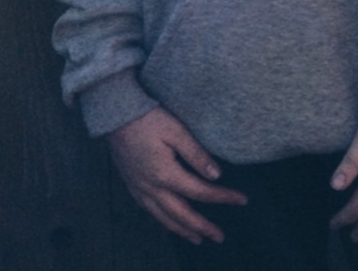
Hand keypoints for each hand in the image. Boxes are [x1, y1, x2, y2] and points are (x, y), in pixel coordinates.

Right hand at [107, 107, 246, 244]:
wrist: (116, 117)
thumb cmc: (149, 120)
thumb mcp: (176, 131)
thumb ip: (196, 154)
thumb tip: (216, 175)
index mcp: (165, 174)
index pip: (200, 192)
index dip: (222, 197)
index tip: (241, 200)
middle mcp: (151, 188)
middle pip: (181, 214)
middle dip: (202, 227)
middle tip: (219, 237)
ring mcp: (140, 190)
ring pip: (164, 218)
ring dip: (183, 230)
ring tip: (198, 239)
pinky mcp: (133, 187)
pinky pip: (151, 212)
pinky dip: (165, 222)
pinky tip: (172, 222)